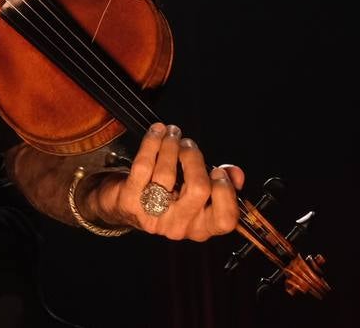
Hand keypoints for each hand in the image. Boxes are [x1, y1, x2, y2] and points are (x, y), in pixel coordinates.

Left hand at [90, 122, 244, 240]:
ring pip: (167, 173)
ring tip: (172, 133)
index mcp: (201, 228)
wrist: (124, 206)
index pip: (224, 220)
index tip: (218, 170)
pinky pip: (143, 165)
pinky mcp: (130, 201)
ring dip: (171, 145)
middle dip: (194, 158)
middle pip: (198, 189)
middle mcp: (178, 226)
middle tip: (188, 144)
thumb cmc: (168, 197)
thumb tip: (236, 173)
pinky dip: (152, 143)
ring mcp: (153, 215)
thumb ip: (223, 184)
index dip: (225, 192)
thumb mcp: (197, 195)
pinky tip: (157, 132)